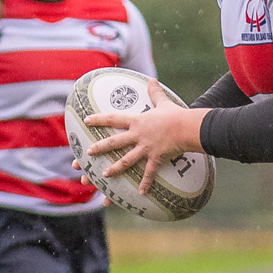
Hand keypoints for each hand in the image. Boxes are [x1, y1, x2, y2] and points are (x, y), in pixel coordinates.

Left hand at [85, 81, 204, 193]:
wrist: (186, 127)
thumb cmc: (175, 114)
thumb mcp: (163, 102)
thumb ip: (155, 92)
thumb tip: (152, 80)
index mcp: (137, 121)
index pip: (113, 119)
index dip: (99, 119)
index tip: (86, 120)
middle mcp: (138, 135)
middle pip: (114, 142)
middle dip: (99, 148)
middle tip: (87, 153)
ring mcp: (146, 148)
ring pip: (126, 160)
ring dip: (114, 168)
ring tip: (104, 175)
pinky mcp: (156, 158)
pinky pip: (149, 173)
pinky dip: (145, 183)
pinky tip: (140, 193)